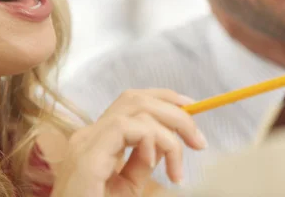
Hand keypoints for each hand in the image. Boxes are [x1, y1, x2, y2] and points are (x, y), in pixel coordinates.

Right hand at [50, 89, 207, 196]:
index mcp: (98, 139)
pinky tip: (153, 163)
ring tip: (178, 165)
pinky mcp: (86, 155)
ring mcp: (85, 142)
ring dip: (169, 129)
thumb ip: (144, 160)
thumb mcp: (128, 186)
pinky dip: (149, 140)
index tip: (193, 111)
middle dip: (176, 111)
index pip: (133, 102)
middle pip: (136, 98)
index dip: (166, 100)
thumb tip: (168, 139)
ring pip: (135, 106)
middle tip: (199, 141)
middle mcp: (89, 134)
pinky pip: (125, 128)